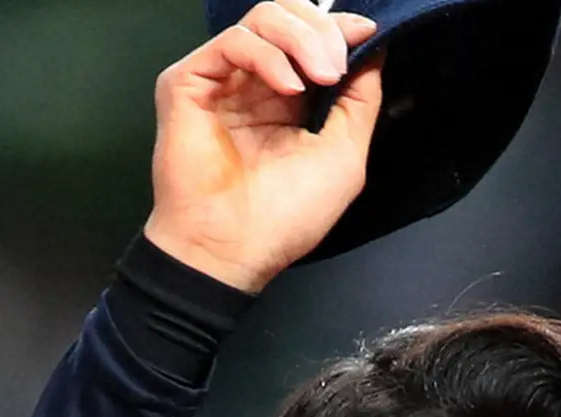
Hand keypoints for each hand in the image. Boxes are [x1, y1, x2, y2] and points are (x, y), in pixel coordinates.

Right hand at [143, 0, 382, 291]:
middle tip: (337, 65)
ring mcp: (220, 82)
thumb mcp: (345, 155)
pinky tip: (289, 89)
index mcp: (286, 102)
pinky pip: (233, 42)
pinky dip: (268, 56)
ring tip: (321, 75)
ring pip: (262, 19)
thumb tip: (372, 49)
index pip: (309, 40)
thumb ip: (359, 101)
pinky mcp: (188, 83)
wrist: (235, 249)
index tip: (365, 33)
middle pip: (287, 17)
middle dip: (321, 30)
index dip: (338, 29)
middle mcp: (252, 86)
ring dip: (301, 38)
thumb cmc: (286, 217)